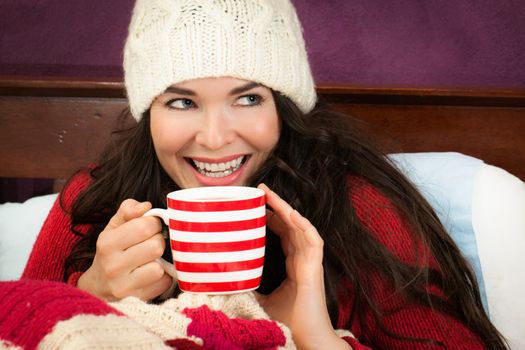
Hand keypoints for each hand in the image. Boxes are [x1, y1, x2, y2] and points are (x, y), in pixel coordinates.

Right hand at [77, 199, 172, 300]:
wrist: (97, 287)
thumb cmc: (111, 251)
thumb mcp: (113, 228)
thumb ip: (127, 210)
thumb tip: (145, 206)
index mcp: (107, 243)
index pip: (144, 226)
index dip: (154, 223)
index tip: (152, 227)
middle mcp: (113, 266)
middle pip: (156, 246)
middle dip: (158, 241)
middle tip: (152, 243)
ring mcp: (124, 286)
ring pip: (159, 268)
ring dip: (160, 262)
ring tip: (150, 260)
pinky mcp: (136, 299)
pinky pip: (163, 283)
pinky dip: (163, 278)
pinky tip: (151, 274)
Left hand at [255, 184, 350, 349]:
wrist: (307, 339)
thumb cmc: (289, 322)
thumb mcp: (261, 300)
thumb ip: (249, 286)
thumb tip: (227, 278)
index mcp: (293, 264)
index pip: (283, 233)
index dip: (273, 217)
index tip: (257, 204)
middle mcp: (302, 259)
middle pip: (291, 225)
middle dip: (277, 206)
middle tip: (261, 190)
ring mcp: (310, 262)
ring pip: (300, 227)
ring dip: (286, 209)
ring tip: (271, 195)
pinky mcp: (315, 269)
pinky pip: (313, 242)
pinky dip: (304, 227)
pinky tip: (292, 214)